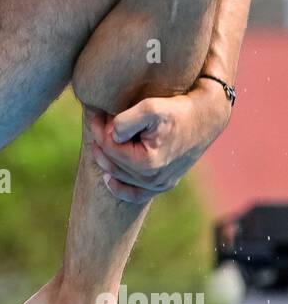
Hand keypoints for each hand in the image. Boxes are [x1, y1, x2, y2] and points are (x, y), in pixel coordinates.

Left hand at [86, 83, 230, 203]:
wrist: (206, 117)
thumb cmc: (178, 111)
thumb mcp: (150, 108)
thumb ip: (125, 122)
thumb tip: (111, 136)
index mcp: (146, 163)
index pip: (108, 147)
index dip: (99, 128)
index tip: (98, 114)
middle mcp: (152, 179)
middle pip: (111, 162)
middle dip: (101, 141)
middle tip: (99, 121)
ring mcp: (159, 185)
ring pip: (119, 175)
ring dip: (107, 157)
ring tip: (105, 138)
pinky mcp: (164, 185)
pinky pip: (136, 196)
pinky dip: (120, 189)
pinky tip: (108, 179)